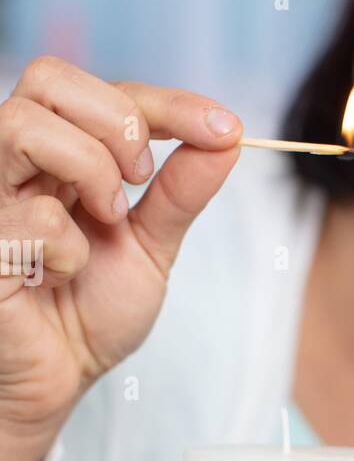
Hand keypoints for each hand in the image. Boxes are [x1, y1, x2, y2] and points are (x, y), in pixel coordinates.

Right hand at [0, 55, 242, 460]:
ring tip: (109, 219)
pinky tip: (60, 276)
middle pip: (48, 78)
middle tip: (142, 179)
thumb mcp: (151, 246)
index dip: (167, 103)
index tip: (224, 128)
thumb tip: (226, 137)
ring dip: (89, 169)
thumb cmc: (88, 314)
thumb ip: (181, 192)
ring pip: (25, 124)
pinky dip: (68, 249)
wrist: (55, 382)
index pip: (104, 92)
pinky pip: (33, 218)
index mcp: (56, 154)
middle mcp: (15, 162)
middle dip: (118, 122)